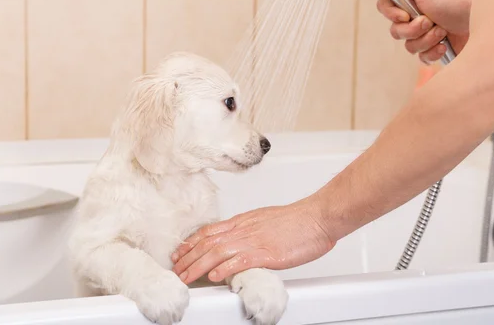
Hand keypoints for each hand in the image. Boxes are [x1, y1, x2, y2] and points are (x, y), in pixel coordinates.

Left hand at [171, 201, 334, 283]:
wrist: (317, 217)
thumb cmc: (298, 220)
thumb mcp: (266, 220)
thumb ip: (250, 230)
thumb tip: (239, 240)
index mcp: (244, 221)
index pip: (210, 231)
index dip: (191, 242)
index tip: (180, 252)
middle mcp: (245, 229)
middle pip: (208, 243)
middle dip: (188, 257)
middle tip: (175, 269)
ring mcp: (254, 241)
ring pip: (218, 252)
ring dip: (198, 265)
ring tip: (185, 276)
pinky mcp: (267, 253)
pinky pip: (240, 261)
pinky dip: (224, 268)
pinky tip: (214, 276)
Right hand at [377, 0, 471, 61]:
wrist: (480, 24)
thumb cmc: (454, 4)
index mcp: (409, 2)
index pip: (385, 7)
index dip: (391, 14)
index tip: (405, 15)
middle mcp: (414, 18)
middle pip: (396, 31)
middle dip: (414, 29)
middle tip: (430, 21)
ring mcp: (423, 35)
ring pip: (409, 46)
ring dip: (427, 40)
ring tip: (443, 31)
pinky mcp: (432, 49)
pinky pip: (421, 58)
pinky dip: (433, 52)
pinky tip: (444, 45)